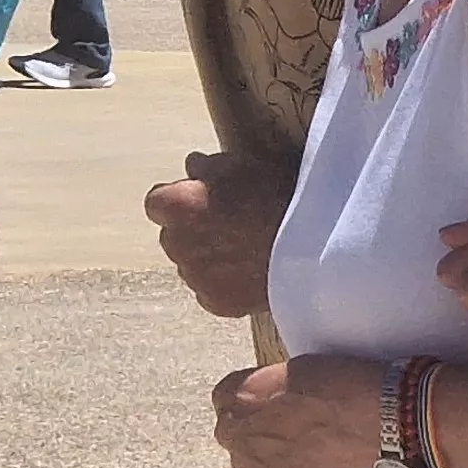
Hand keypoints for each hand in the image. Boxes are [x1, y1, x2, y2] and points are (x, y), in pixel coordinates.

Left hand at [146, 151, 289, 317]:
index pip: (156, 203)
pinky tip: (250, 270)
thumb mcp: (240, 165)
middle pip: (174, 236)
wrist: (311, 244)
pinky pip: (210, 290)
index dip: (179, 199)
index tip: (201, 198)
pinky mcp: (215, 302)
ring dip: (208, 257)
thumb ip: (207, 167)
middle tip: (229, 223)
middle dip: (192, 230)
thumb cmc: (274, 195)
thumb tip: (192, 166)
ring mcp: (195, 277)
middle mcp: (176, 244)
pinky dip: (224, 282)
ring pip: (192, 264)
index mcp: (175, 207)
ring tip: (246, 247)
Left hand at [213, 355, 380, 467]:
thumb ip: (271, 389)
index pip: (229, 406)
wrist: (355, 414)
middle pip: (239, 441)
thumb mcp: (290, 369)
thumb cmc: (335, 384)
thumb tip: (281, 398)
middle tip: (297, 437)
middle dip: (263, 440)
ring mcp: (247, 467)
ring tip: (310, 459)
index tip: (279, 413)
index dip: (259, 411)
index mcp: (230, 393)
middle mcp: (230, 431)